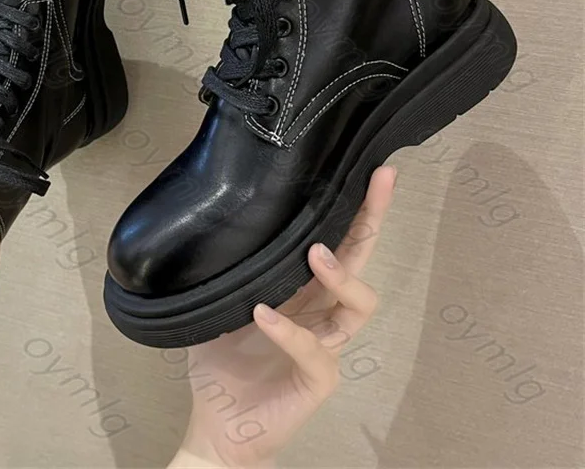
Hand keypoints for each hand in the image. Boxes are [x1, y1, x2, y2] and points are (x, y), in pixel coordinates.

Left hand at [169, 166, 395, 467]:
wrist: (216, 423)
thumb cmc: (221, 362)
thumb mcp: (222, 303)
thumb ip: (233, 269)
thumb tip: (223, 217)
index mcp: (301, 289)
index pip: (337, 243)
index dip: (356, 210)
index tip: (372, 173)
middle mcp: (321, 311)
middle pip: (361, 261)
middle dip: (371, 219)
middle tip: (379, 182)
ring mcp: (325, 345)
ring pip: (358, 305)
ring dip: (340, 275)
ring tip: (315, 255)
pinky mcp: (318, 378)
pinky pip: (315, 349)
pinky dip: (289, 330)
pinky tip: (263, 314)